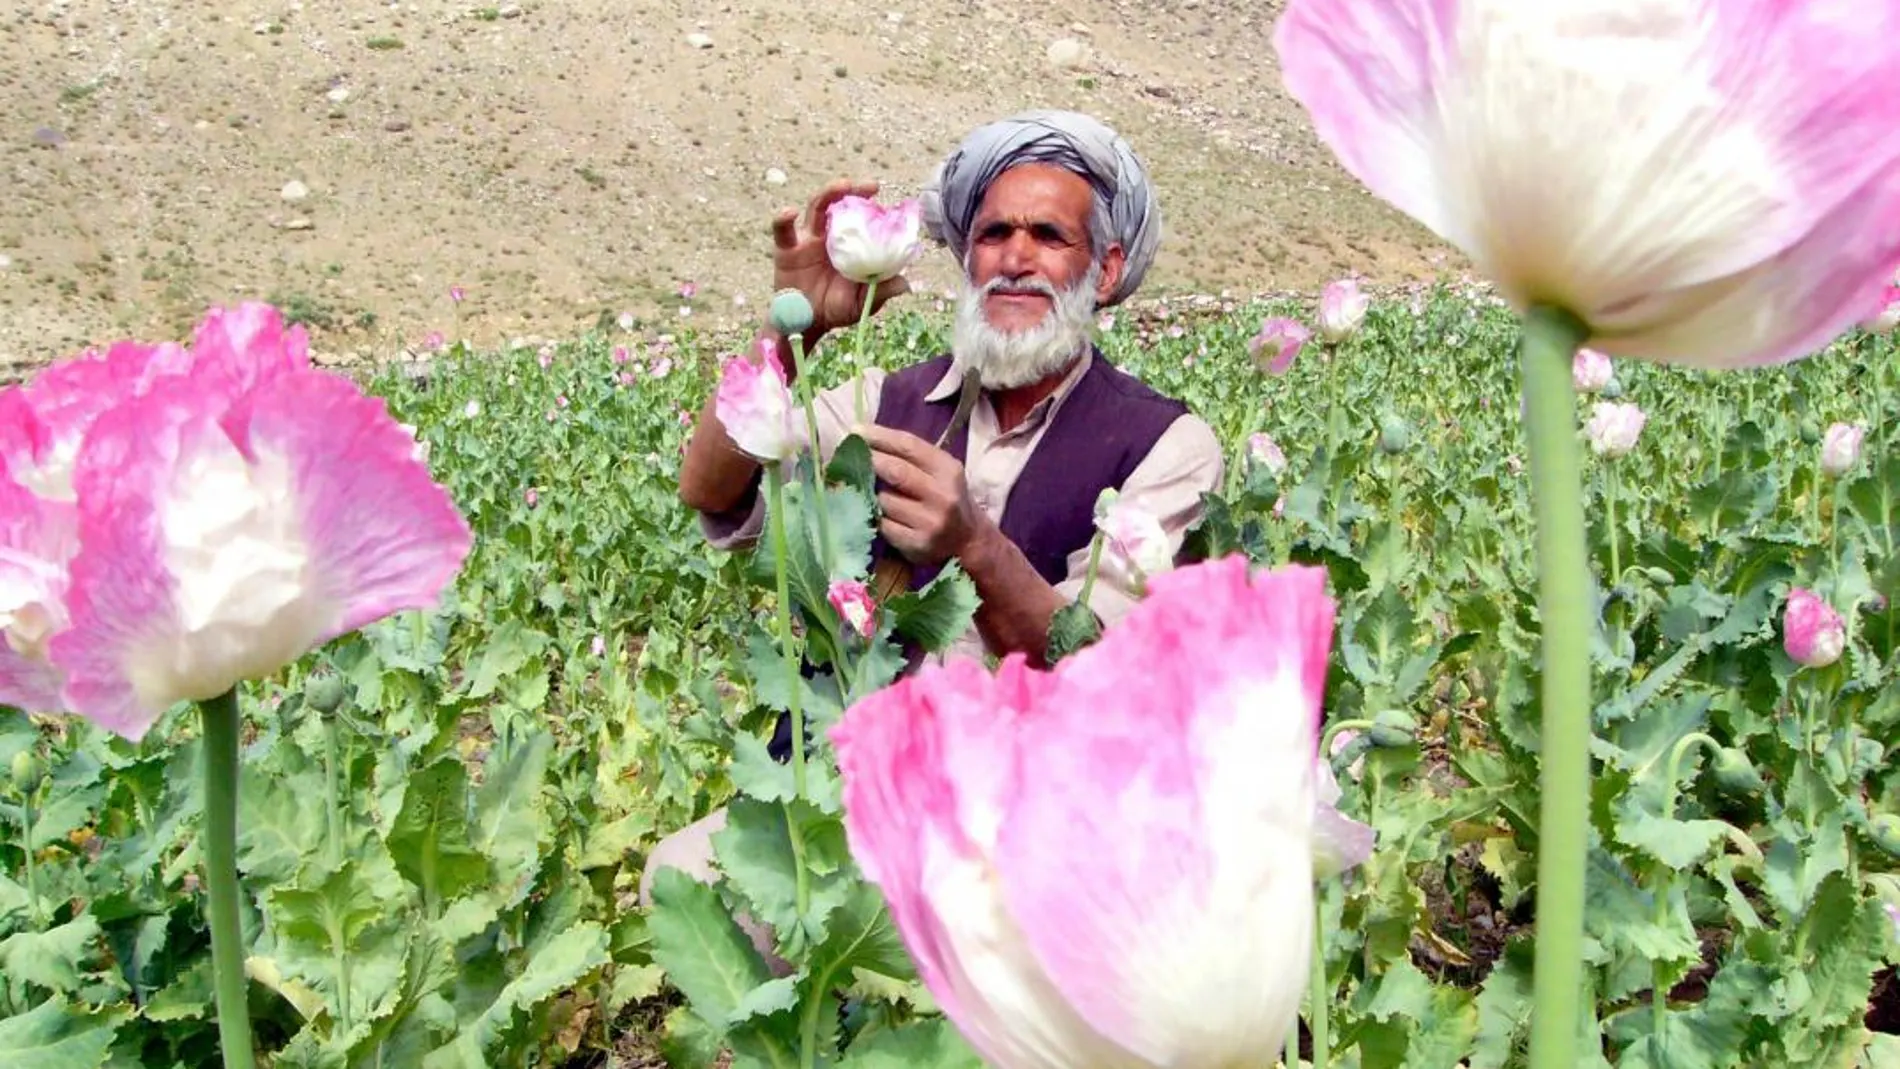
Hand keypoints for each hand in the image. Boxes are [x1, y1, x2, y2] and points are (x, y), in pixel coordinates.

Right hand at [770, 179, 911, 347]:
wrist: (807, 325)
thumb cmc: (837, 309)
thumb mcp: (863, 302)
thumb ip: (882, 291)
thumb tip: (905, 284)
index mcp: (850, 244)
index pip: (862, 216)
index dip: (874, 205)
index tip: (890, 200)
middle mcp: (830, 236)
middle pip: (840, 204)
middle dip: (854, 190)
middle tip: (871, 186)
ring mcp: (808, 240)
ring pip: (816, 207)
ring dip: (828, 193)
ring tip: (842, 186)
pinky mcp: (786, 250)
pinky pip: (782, 230)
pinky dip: (783, 219)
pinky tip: (789, 213)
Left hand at [861, 425, 982, 567]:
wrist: (967, 541)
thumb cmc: (945, 498)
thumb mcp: (940, 472)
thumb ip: (911, 457)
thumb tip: (866, 440)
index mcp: (948, 470)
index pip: (909, 446)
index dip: (880, 437)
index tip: (856, 431)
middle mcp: (942, 495)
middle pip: (896, 471)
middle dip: (870, 461)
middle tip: (851, 456)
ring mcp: (930, 522)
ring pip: (885, 500)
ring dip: (871, 493)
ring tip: (864, 488)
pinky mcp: (916, 544)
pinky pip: (883, 524)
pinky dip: (875, 516)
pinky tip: (874, 513)